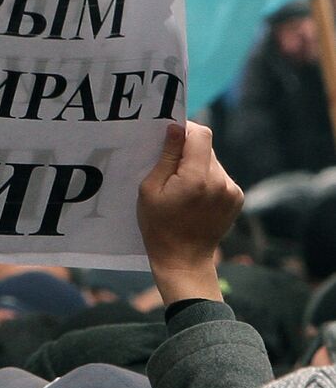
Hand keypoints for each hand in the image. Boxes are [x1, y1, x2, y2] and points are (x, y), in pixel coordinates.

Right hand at [137, 122, 242, 303]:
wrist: (183, 260)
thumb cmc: (159, 226)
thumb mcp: (150, 190)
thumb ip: (167, 156)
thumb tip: (176, 128)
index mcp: (197, 178)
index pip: (200, 134)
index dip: (186, 131)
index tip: (171, 138)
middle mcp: (220, 181)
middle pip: (206, 148)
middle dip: (189, 152)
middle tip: (171, 170)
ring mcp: (231, 191)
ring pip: (213, 162)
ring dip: (198, 166)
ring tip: (183, 189)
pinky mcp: (237, 198)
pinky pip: (220, 177)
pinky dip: (207, 180)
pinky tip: (195, 198)